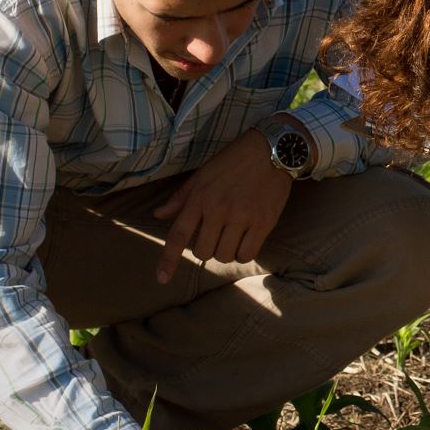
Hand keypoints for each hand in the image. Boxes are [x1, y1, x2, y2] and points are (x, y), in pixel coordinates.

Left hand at [152, 133, 293, 283]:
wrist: (272, 150)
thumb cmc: (234, 161)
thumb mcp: (202, 174)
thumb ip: (181, 198)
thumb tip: (158, 215)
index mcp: (199, 198)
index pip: (178, 235)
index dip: (168, 260)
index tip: (162, 279)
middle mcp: (218, 210)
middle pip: (203, 252)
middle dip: (207, 249)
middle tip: (217, 236)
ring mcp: (241, 217)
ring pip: (224, 256)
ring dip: (226, 252)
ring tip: (233, 236)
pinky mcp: (263, 222)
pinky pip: (247, 254)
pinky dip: (244, 253)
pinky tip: (246, 240)